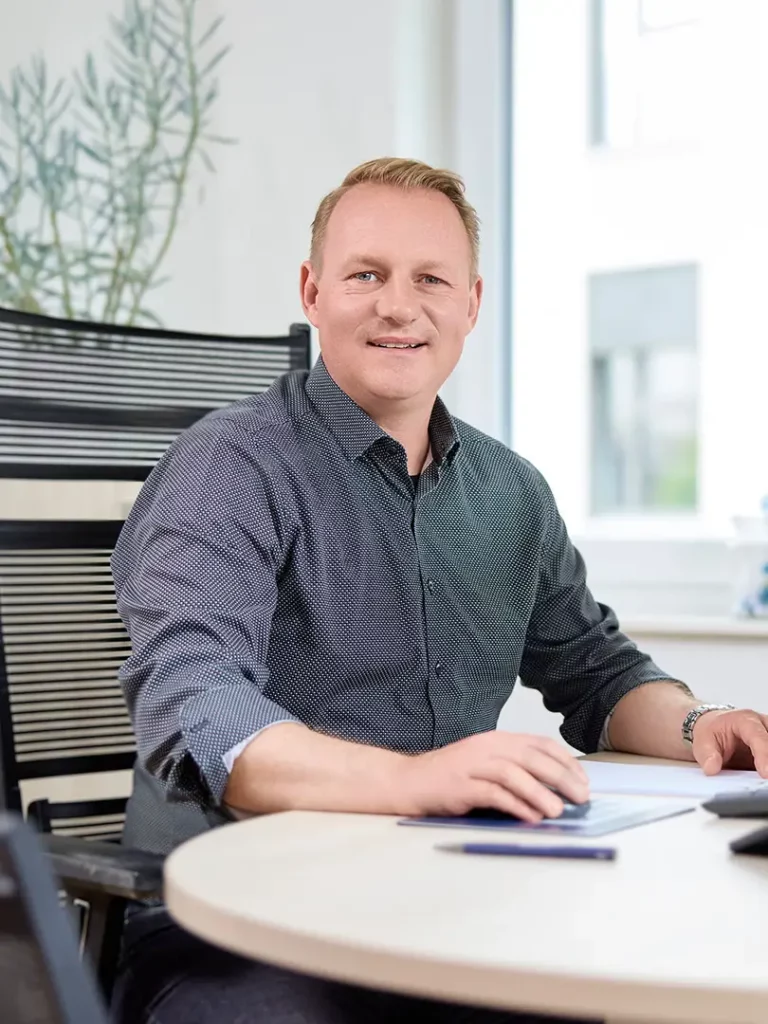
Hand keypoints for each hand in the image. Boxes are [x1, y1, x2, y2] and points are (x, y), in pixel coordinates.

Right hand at [399, 730, 590, 822]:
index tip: (583, 780)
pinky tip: (529, 816)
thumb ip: (515, 772)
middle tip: (580, 797)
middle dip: (561, 777)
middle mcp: (486, 747)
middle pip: (531, 757)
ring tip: (558, 811)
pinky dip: (515, 805)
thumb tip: (554, 791)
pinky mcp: (460, 785)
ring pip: (514, 774)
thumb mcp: (486, 765)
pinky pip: (493, 793)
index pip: (540, 743)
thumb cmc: (451, 777)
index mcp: (496, 739)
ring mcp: (472, 765)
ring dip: (540, 793)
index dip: (565, 761)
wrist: (409, 781)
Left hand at [692, 708, 767, 776]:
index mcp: (745, 720)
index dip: (764, 755)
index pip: (759, 736)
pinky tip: (764, 781)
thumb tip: (712, 768)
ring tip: (764, 782)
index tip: (765, 773)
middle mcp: (763, 725)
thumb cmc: (712, 732)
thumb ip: (707, 754)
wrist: (715, 728)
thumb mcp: (703, 740)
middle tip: (766, 778)